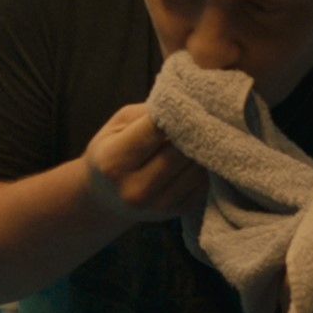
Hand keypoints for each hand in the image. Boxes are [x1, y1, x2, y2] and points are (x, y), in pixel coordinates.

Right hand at [81, 102, 207, 221]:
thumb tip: (185, 103)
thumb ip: (147, 114)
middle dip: (193, 130)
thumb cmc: (111, 152)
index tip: (185, 100)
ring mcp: (158, 205)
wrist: (105, 200)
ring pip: (197, 169)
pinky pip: (204, 183)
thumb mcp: (117, 126)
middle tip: (201, 113)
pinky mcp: (178, 211)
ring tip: (205, 132)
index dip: (174, 113)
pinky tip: (201, 153)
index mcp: (113, 162)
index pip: (155, 130)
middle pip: (180, 152)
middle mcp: (135, 189)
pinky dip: (207, 166)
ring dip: (204, 148)